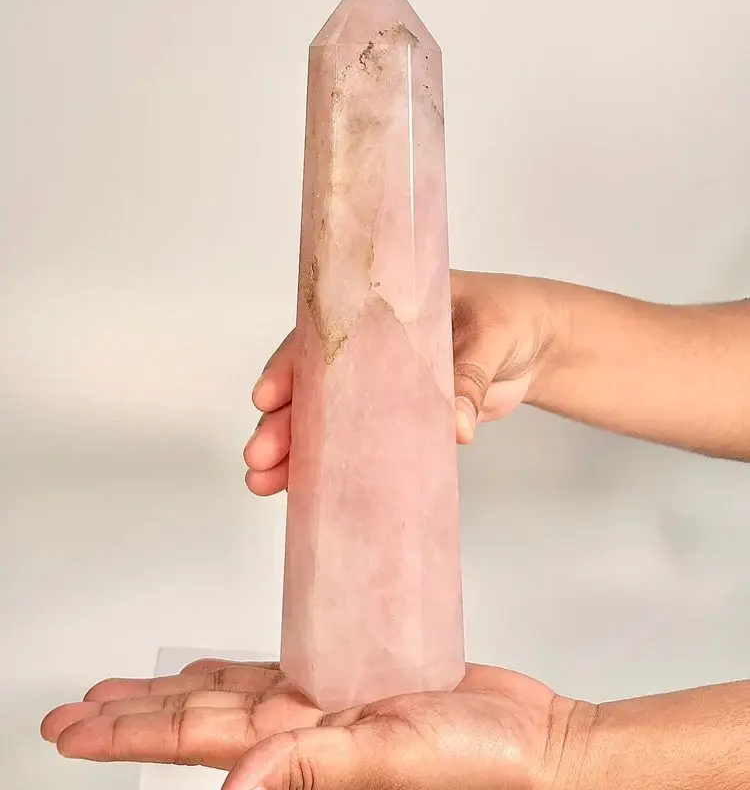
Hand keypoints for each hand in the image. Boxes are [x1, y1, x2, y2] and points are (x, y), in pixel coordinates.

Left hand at [41, 657, 586, 788]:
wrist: (534, 744)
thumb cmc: (480, 764)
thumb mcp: (392, 759)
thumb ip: (312, 768)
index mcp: (300, 750)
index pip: (193, 739)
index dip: (127, 734)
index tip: (72, 730)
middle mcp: (302, 731)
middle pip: (198, 716)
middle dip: (133, 715)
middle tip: (77, 710)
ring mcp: (326, 707)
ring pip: (230, 693)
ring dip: (176, 691)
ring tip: (129, 691)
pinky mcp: (355, 680)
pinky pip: (280, 671)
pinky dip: (240, 668)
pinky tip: (219, 666)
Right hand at [244, 271, 563, 494]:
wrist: (540, 344)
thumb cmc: (510, 319)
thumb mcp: (490, 338)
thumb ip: (470, 379)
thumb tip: (457, 426)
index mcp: (384, 309)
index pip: (326, 336)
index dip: (291, 366)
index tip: (266, 397)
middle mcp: (372, 347)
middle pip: (315, 384)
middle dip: (283, 421)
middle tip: (259, 457)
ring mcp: (383, 385)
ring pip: (328, 418)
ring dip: (297, 450)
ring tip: (264, 483)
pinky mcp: (403, 420)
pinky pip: (362, 443)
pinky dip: (335, 465)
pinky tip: (304, 490)